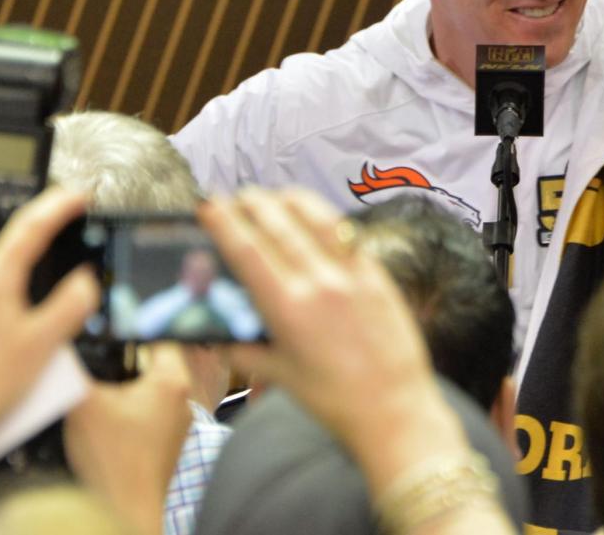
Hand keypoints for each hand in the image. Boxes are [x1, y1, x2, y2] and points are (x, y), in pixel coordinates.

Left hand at [0, 188, 98, 477]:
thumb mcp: (45, 344)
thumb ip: (73, 303)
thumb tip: (84, 280)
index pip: (32, 226)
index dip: (60, 206)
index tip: (79, 195)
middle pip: (16, 259)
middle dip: (40, 275)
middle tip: (55, 311)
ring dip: (18, 301)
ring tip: (28, 345)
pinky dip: (0, 316)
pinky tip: (5, 352)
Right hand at [64, 343, 192, 534]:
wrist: (125, 510)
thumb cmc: (112, 460)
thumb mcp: (83, 402)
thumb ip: (77, 369)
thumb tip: (66, 350)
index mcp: (171, 380)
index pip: (158, 335)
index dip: (131, 329)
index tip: (112, 330)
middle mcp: (183, 398)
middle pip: (152, 363)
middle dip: (124, 363)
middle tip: (101, 365)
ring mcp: (177, 423)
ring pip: (149, 390)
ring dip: (125, 390)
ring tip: (102, 398)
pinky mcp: (167, 443)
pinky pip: (147, 415)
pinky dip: (128, 414)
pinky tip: (108, 424)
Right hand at [198, 189, 470, 490]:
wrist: (393, 408)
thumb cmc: (333, 399)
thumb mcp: (279, 375)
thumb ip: (244, 348)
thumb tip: (215, 332)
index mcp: (288, 309)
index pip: (247, 251)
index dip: (224, 222)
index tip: (210, 204)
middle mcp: (319, 283)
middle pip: (279, 226)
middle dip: (254, 205)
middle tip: (237, 196)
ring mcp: (353, 275)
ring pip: (316, 220)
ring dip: (290, 201)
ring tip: (274, 196)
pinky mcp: (378, 275)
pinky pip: (347, 236)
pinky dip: (325, 220)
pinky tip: (315, 216)